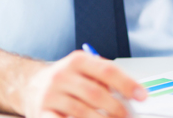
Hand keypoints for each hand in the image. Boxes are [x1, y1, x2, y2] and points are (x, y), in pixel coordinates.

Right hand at [20, 51, 145, 117]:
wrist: (30, 85)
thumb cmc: (66, 79)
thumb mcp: (84, 69)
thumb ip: (105, 78)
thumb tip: (132, 94)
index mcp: (77, 61)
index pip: (107, 71)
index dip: (127, 84)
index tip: (142, 96)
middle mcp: (62, 76)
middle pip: (96, 94)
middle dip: (116, 108)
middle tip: (127, 116)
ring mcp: (50, 96)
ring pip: (81, 112)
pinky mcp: (40, 113)